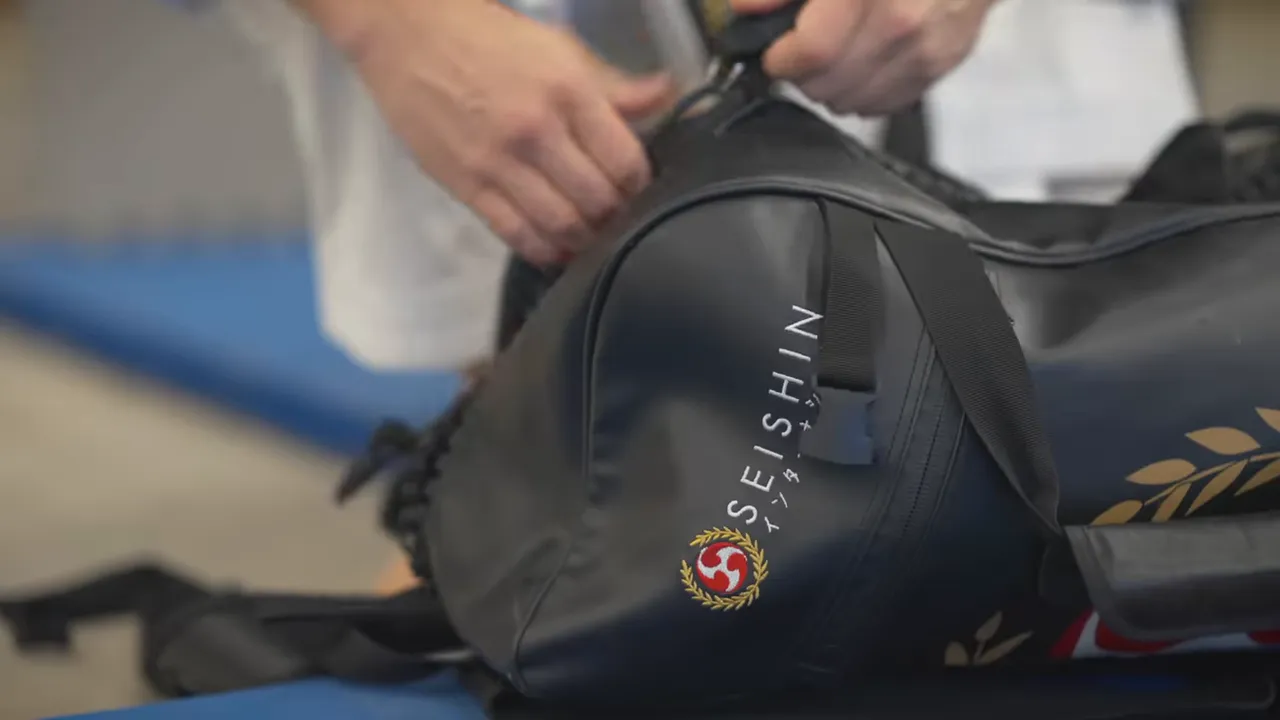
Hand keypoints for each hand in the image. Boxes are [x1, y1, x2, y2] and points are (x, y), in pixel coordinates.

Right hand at [300, 0, 675, 264]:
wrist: (407, 36)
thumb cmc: (488, 38)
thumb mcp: (559, 49)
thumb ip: (614, 84)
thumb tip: (668, 95)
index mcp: (567, 91)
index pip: (625, 160)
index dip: (642, 183)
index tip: (640, 186)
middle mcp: (536, 131)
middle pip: (598, 200)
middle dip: (617, 215)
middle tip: (618, 215)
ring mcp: (498, 163)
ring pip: (562, 225)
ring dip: (585, 239)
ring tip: (592, 233)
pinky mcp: (467, 186)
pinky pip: (516, 234)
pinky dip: (546, 249)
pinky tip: (558, 247)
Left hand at [731, 0, 996, 115]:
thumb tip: (746, 8)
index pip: (812, 53)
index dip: (781, 58)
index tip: (774, 51)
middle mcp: (903, 21)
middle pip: (828, 86)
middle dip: (804, 73)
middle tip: (803, 48)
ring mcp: (927, 46)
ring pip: (854, 103)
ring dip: (834, 86)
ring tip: (834, 53)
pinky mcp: (944, 61)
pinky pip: (887, 103)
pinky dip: (867, 90)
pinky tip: (864, 60)